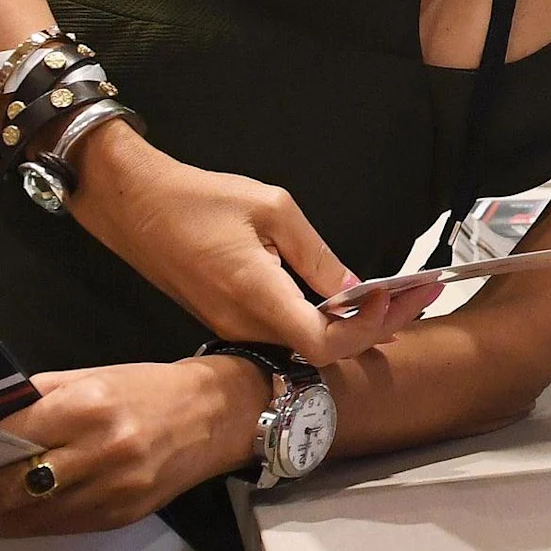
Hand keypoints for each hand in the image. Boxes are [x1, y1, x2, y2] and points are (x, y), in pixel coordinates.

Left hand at [0, 356, 263, 547]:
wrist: (220, 416)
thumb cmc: (147, 388)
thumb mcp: (89, 377)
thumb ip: (32, 401)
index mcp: (85, 406)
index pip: (2, 441)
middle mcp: (98, 451)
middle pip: (6, 491)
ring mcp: (110, 491)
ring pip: (25, 520)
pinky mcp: (119, 517)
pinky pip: (53, 529)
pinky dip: (12, 531)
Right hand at [66, 120, 432, 361]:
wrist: (134, 204)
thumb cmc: (198, 199)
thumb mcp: (272, 209)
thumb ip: (316, 255)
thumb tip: (351, 290)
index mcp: (257, 295)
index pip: (324, 344)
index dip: (368, 328)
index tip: (397, 297)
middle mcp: (243, 323)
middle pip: (321, 350)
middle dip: (376, 327)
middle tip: (416, 296)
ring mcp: (232, 326)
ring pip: (304, 345)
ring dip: (353, 327)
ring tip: (395, 299)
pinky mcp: (226, 319)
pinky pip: (283, 333)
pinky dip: (323, 323)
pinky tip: (348, 303)